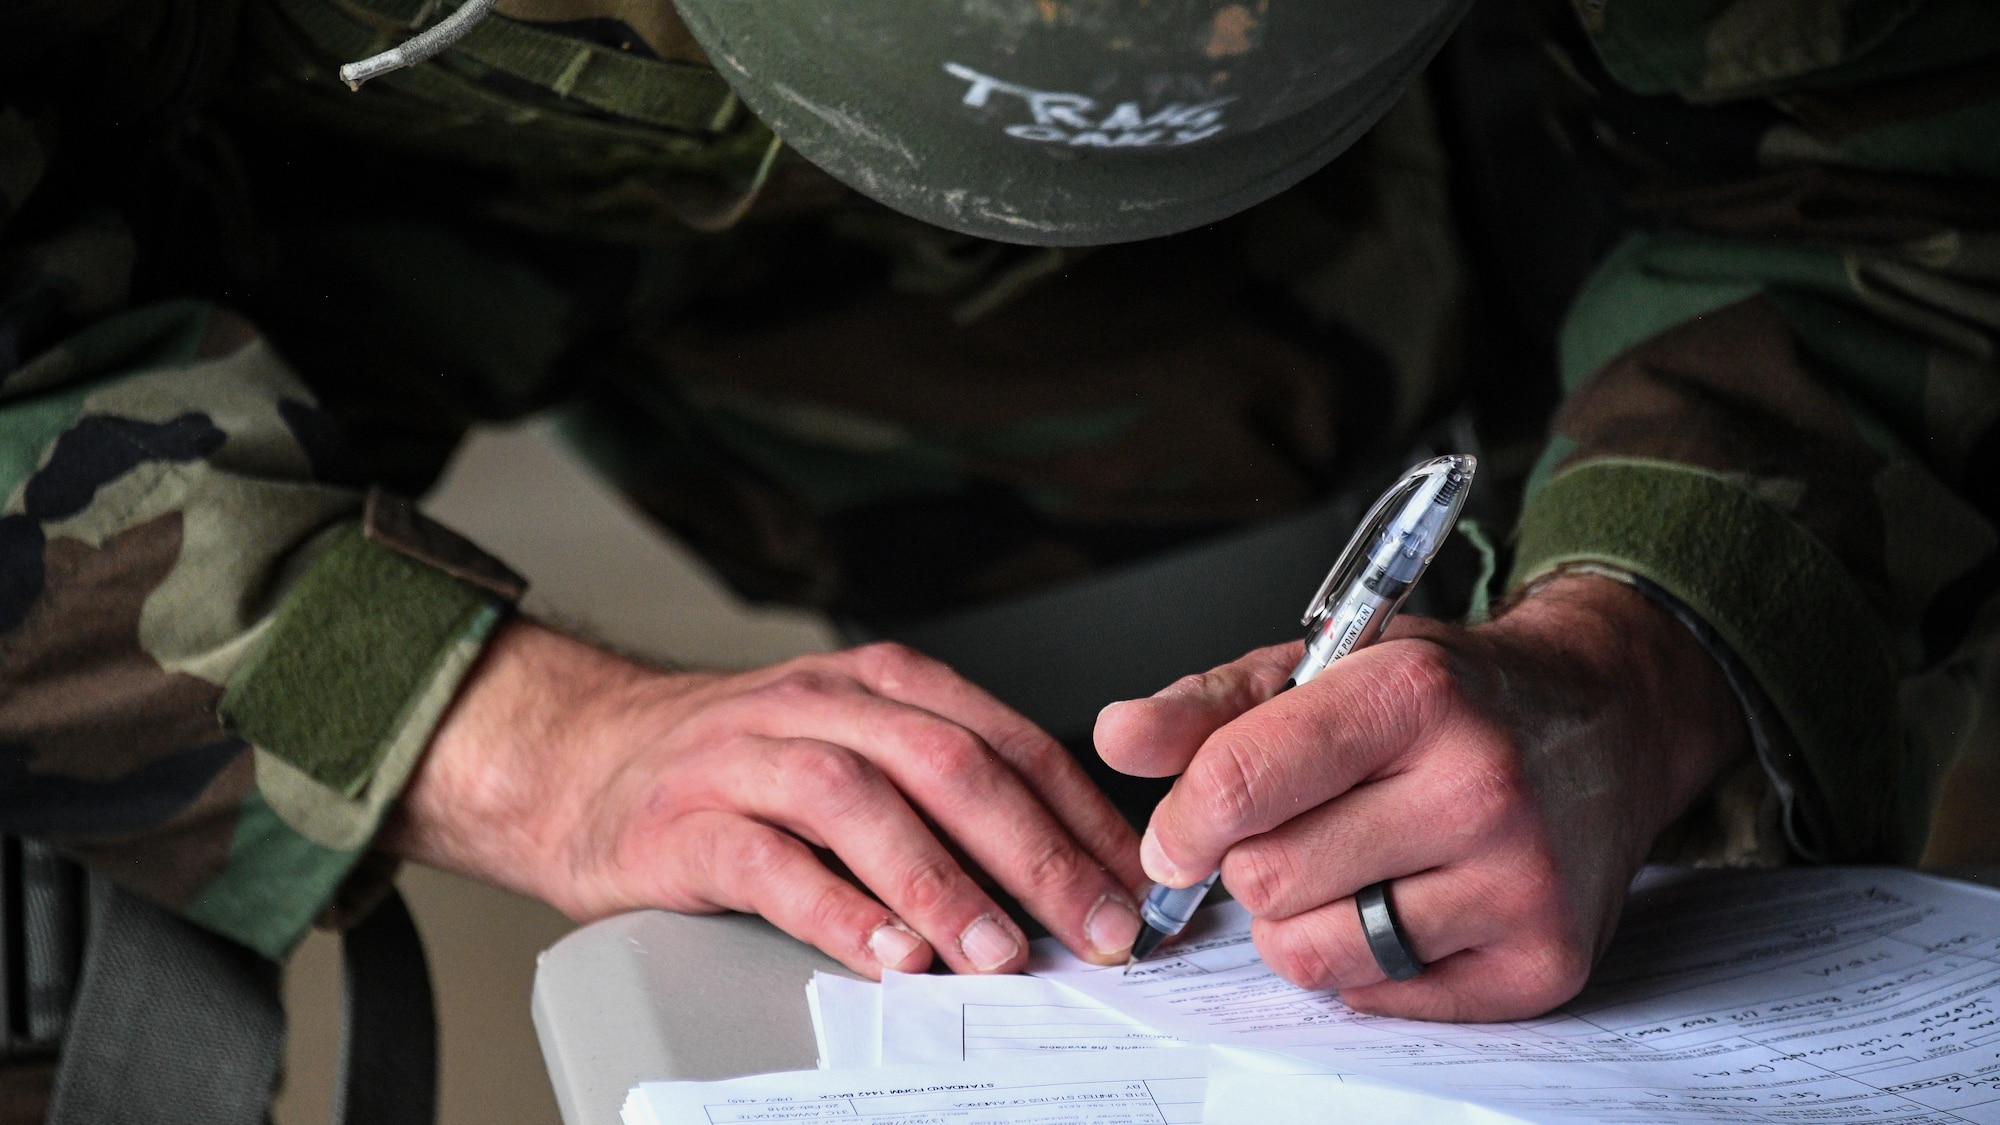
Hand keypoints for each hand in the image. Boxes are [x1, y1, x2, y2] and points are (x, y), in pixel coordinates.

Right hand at [385, 621, 1145, 977]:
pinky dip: (836, 910)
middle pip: (947, 763)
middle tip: (1090, 925)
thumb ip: (942, 790)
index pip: (1004, 737)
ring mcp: (747, 757)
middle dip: (1033, 850)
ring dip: (939, 880)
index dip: (1076, 812)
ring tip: (995, 949)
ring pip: (861, 803)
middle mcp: (820, 705)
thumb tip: (1065, 868)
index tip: (1130, 881)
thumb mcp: (851, 748)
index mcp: (879, 684)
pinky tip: (885, 955)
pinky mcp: (685, 821)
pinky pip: (768, 862)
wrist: (583, 759)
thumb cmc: (738, 770)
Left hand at [1095, 575, 1748, 1020]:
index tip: (1178, 833)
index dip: (1183, 821)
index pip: (1241, 782)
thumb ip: (1210, 708)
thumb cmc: (1453, 696)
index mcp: (1414, 693)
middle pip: (1264, 878)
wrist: (1608, 721)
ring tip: (1350, 865)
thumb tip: (1117, 736)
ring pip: (1310, 952)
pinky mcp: (1542, 964)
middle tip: (1305, 827)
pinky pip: (1375, 998)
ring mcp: (1520, 884)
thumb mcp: (1328, 668)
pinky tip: (1406, 899)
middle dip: (1255, 860)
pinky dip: (1363, 962)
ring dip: (1301, 920)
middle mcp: (1479, 788)